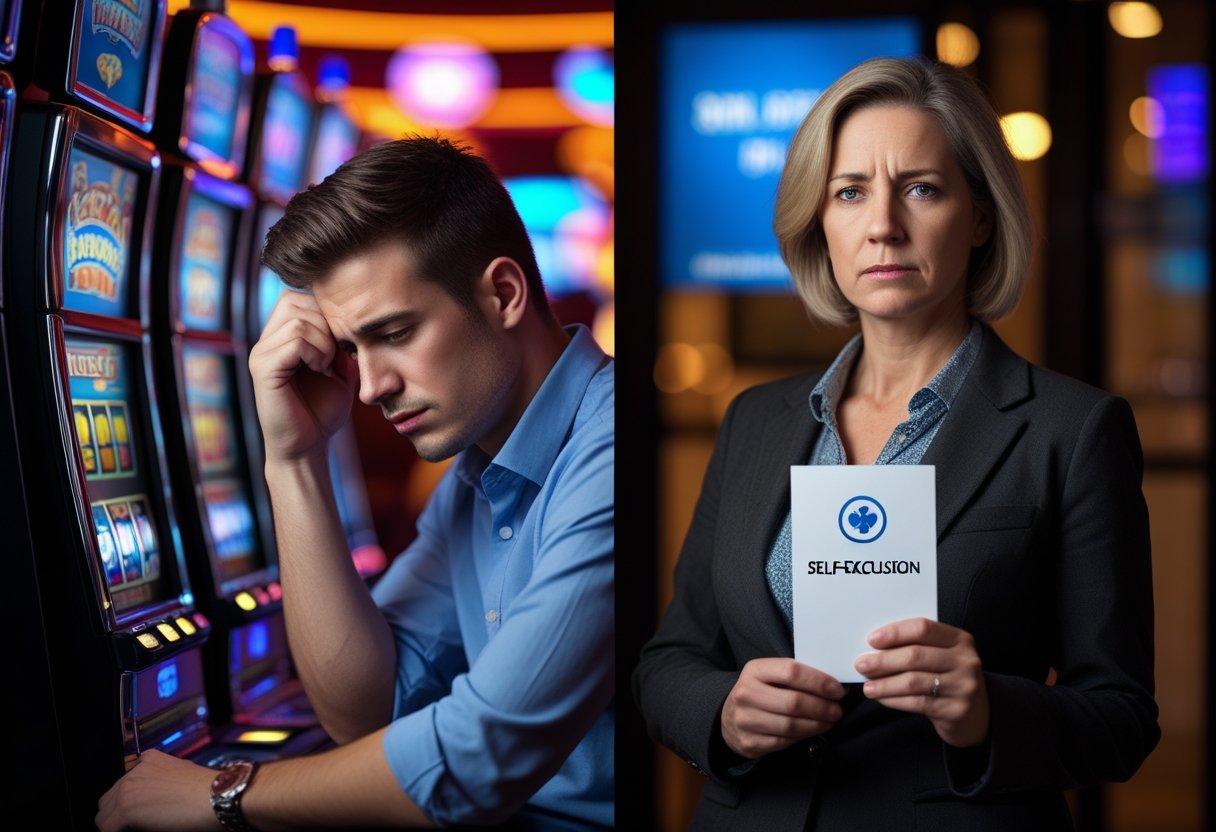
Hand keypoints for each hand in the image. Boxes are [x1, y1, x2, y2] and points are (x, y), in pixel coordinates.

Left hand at [95, 749, 221, 830]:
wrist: (219, 795)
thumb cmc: (209, 791)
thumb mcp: (182, 775)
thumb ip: (159, 782)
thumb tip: (150, 803)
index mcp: (149, 758)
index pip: (123, 783)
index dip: (129, 801)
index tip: (138, 812)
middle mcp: (135, 770)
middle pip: (109, 799)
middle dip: (119, 813)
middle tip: (137, 824)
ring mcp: (128, 788)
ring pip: (103, 815)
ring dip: (116, 824)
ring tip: (138, 828)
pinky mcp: (125, 809)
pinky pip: (106, 829)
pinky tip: (140, 831)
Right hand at [248, 289, 356, 463]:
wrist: (309, 446)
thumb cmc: (323, 409)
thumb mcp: (341, 367)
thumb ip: (340, 338)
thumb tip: (351, 311)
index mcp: (281, 336)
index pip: (301, 296)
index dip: (328, 313)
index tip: (342, 343)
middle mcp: (266, 339)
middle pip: (297, 300)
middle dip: (327, 323)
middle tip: (336, 353)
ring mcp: (261, 352)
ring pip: (299, 319)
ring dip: (325, 340)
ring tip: (327, 364)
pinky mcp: (263, 368)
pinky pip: (294, 340)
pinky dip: (315, 351)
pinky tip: (320, 369)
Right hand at [720, 658, 844, 758]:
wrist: (729, 717)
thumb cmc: (760, 692)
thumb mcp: (770, 675)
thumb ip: (795, 676)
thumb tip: (831, 686)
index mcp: (754, 670)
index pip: (791, 671)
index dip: (818, 681)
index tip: (836, 690)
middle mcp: (746, 694)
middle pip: (793, 702)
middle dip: (822, 707)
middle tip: (837, 710)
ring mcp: (745, 720)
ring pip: (791, 725)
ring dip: (817, 724)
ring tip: (830, 720)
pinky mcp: (750, 742)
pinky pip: (785, 741)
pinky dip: (804, 736)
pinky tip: (814, 730)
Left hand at [854, 617, 988, 746]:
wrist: (976, 715)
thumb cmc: (948, 677)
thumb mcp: (941, 656)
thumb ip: (916, 646)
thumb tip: (873, 646)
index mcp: (960, 639)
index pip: (923, 628)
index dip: (895, 633)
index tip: (872, 640)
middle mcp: (966, 661)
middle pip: (915, 656)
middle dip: (883, 660)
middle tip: (861, 665)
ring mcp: (963, 686)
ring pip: (913, 681)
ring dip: (884, 683)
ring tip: (867, 686)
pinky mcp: (956, 710)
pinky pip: (917, 702)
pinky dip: (894, 700)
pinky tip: (881, 698)